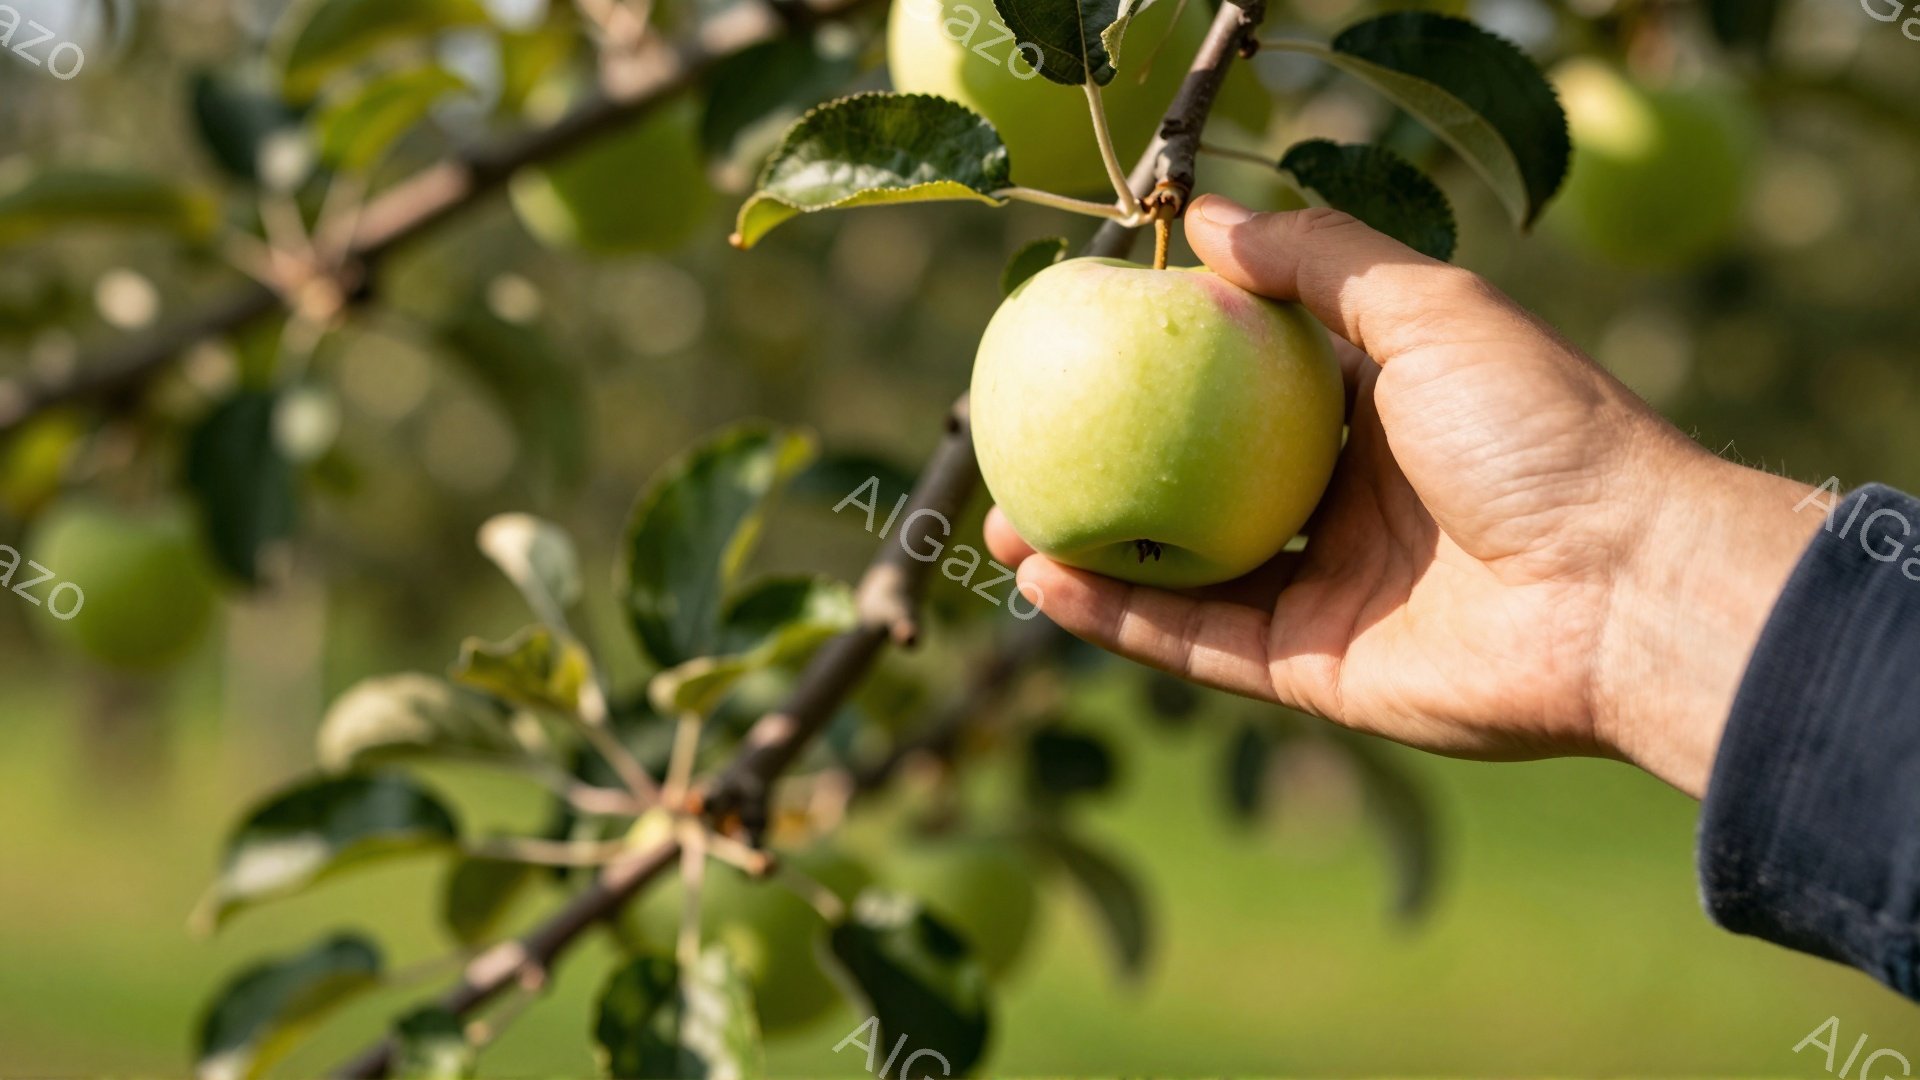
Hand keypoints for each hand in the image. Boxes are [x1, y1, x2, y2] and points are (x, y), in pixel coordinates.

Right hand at [987, 196, 1822, 796]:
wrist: (1622, 588)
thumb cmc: (1537, 430)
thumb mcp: (1428, 307)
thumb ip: (1319, 260)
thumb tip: (1206, 221)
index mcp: (1374, 408)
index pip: (1242, 383)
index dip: (1161, 368)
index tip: (1079, 346)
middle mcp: (1345, 497)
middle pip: (1195, 482)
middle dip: (1105, 470)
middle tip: (1018, 451)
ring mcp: (1328, 587)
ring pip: (1184, 570)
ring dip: (1091, 552)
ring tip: (1004, 526)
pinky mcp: (1316, 669)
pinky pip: (1199, 642)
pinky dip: (1122, 618)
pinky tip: (1047, 585)